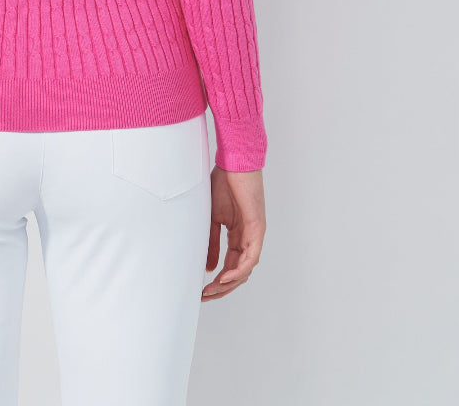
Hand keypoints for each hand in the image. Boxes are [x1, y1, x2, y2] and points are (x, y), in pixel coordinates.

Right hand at [201, 166, 264, 300]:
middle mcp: (248, 238)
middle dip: (222, 288)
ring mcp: (254, 234)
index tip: (201, 290)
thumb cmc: (223, 182)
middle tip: (205, 297)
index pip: (229, 265)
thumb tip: (209, 267)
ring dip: (229, 283)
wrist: (234, 162)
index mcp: (238, 235)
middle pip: (239, 273)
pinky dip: (239, 270)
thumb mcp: (212, 217)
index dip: (217, 280)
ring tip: (212, 291)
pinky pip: (251, 257)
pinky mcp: (257, 228)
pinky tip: (225, 278)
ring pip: (246, 269)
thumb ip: (211, 242)